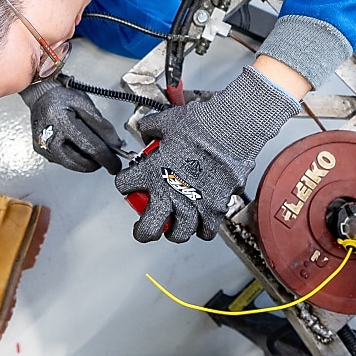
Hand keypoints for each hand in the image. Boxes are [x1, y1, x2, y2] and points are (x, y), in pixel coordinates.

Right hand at [21, 80, 123, 173]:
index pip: (91, 148)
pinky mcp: (43, 153)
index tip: (116, 164)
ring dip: (87, 160)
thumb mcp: (87, 105)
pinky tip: (76, 144)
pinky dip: (76, 157)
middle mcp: (50, 138)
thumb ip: (103, 126)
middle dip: (97, 161)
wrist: (41, 96)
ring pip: (74, 166)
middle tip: (104, 152)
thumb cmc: (62, 97)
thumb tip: (115, 146)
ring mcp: (44, 148)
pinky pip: (65, 162)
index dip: (108, 159)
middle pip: (82, 163)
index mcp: (63, 123)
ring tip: (89, 144)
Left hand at [115, 67, 298, 242]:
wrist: (232, 128)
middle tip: (144, 226)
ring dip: (174, 230)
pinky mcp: (215, 207)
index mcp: (152, 172)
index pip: (124, 185)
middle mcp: (170, 193)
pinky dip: (203, 228)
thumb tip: (147, 132)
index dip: (125, 183)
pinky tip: (200, 217)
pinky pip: (206, 231)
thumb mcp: (166, 120)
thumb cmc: (202, 123)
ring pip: (178, 235)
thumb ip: (150, 128)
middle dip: (143, 230)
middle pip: (147, 229)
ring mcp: (193, 203)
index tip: (131, 182)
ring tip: (175, 223)